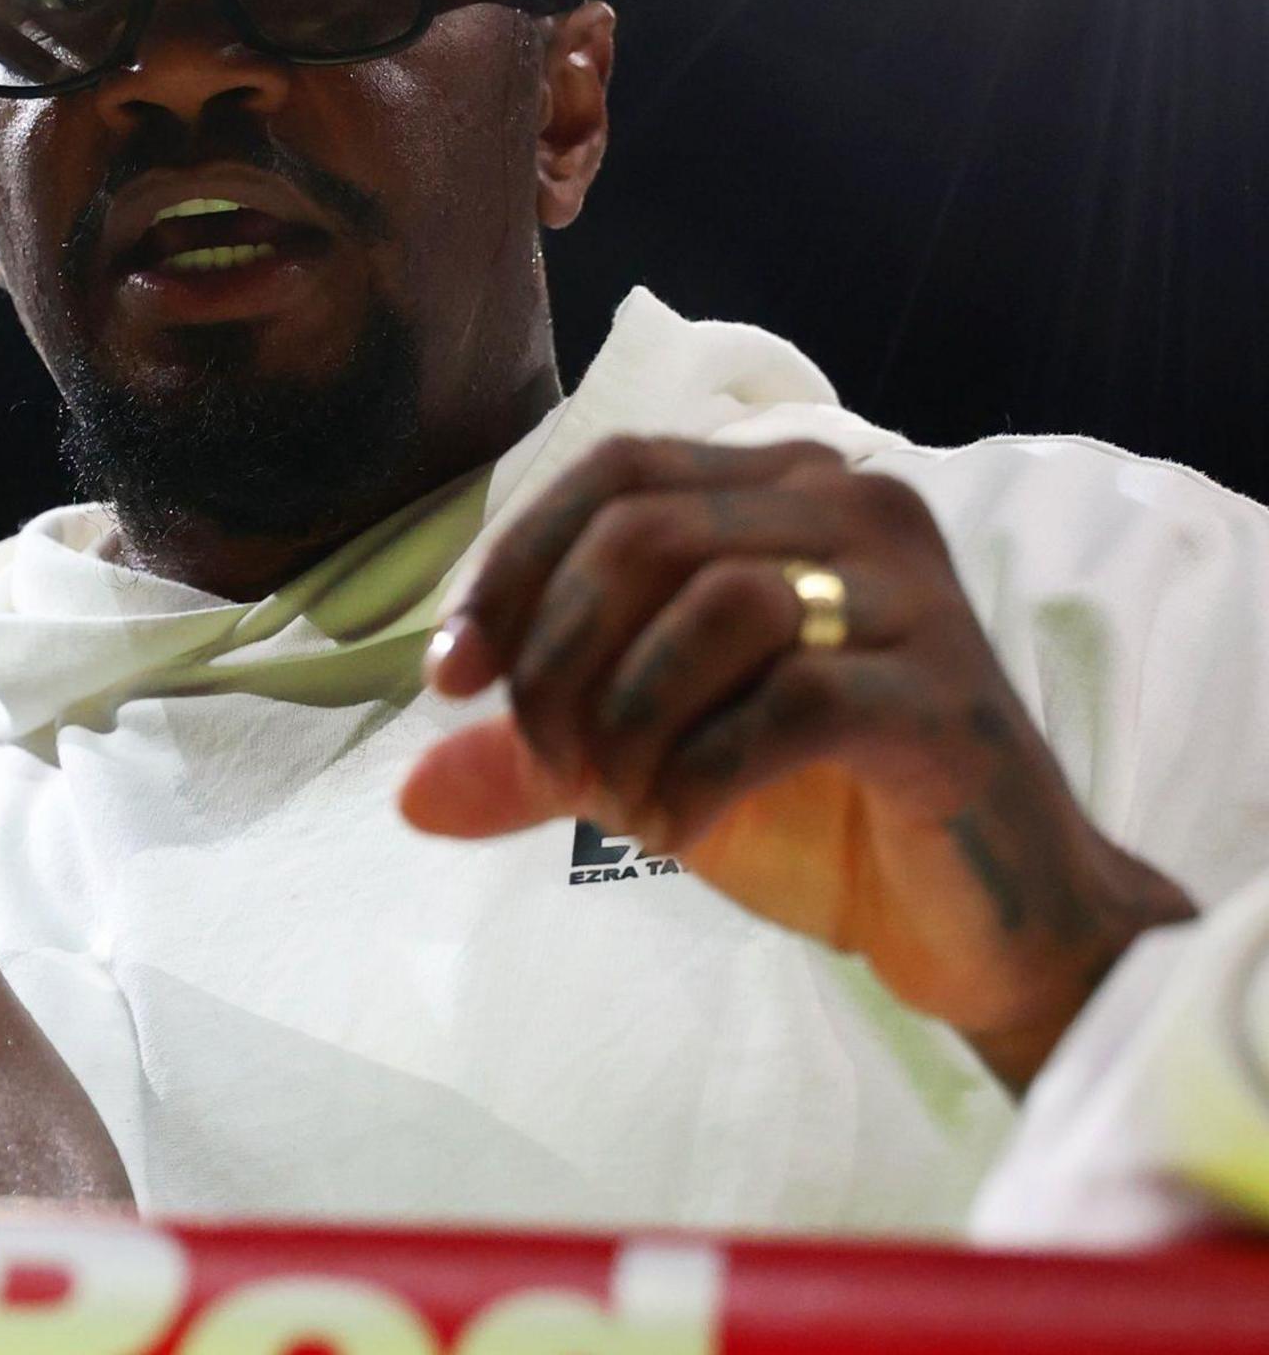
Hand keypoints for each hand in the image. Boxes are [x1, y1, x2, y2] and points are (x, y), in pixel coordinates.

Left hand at [402, 435, 1191, 1086]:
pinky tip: (677, 828)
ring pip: (717, 604)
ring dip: (631, 715)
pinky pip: (790, 703)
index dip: (512, 568)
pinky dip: (702, 771)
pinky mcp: (946, 699)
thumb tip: (410, 795)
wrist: (987, 921)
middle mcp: (859, 511)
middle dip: (560, 656)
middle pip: (646, 535)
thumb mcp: (649, 764)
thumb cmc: (820, 815)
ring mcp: (915, 599)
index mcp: (784, 490)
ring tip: (621, 800)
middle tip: (548, 761)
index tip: (452, 679)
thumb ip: (536, 760)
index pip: (612, 476)